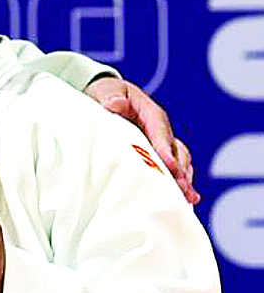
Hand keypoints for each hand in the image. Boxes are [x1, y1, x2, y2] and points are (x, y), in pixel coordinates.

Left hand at [84, 77, 198, 203]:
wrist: (106, 97)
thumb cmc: (107, 93)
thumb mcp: (107, 90)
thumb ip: (111, 97)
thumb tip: (117, 104)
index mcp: (150, 113)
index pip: (160, 131)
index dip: (165, 149)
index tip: (170, 166)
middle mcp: (160, 130)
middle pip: (175, 151)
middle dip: (179, 171)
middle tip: (182, 190)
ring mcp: (161, 144)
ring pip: (178, 162)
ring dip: (182, 180)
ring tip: (187, 200)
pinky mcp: (156, 156)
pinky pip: (171, 170)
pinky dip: (176, 184)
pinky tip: (183, 202)